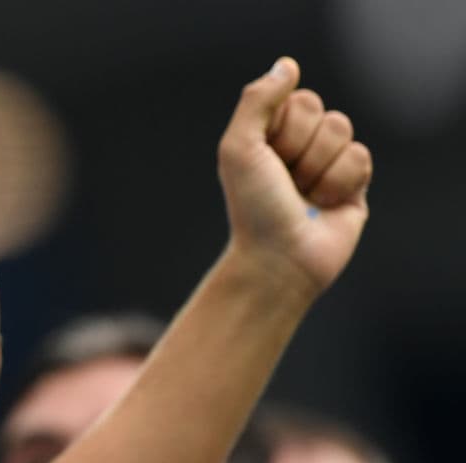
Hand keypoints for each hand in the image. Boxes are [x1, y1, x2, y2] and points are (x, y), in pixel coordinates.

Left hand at [217, 57, 371, 295]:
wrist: (278, 258)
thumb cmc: (253, 206)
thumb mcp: (239, 147)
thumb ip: (258, 100)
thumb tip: (287, 65)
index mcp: (270, 134)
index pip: (298, 100)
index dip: (284, 130)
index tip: (267, 159)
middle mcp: (299, 146)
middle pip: (324, 113)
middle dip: (302, 149)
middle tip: (285, 181)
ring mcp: (327, 164)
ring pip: (343, 132)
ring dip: (319, 169)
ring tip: (303, 196)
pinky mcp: (354, 185)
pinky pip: (361, 157)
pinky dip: (340, 183)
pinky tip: (324, 206)